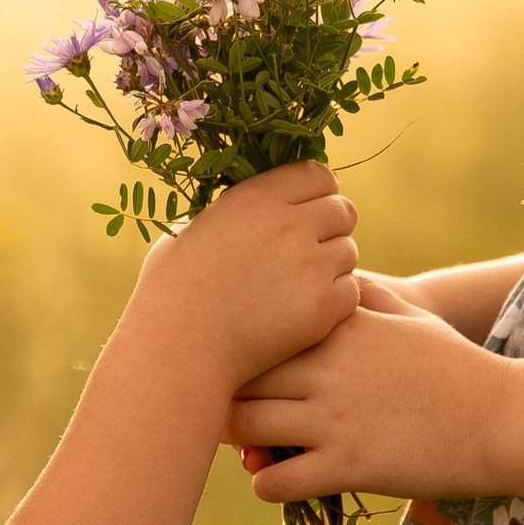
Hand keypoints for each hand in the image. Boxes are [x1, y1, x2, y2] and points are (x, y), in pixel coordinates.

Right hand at [134, 164, 359, 391]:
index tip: (306, 210)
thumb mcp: (193, 230)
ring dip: (331, 265)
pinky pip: (352, 291)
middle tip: (308, 250)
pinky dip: (335, 300)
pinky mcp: (322, 308)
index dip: (317, 192)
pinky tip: (305, 310)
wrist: (178, 349)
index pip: (317, 174)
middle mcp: (289, 225)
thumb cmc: (171, 292)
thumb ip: (234, 212)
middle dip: (330, 227)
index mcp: (256, 199)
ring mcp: (309, 267)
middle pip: (343, 211)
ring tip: (299, 284)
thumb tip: (257, 206)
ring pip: (348, 252)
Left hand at [232, 275, 502, 500]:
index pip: (260, 329)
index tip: (237, 364)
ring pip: (245, 428)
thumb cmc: (454, 365)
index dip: (240, 349)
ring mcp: (335, 419)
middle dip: (225, 394)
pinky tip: (275, 479)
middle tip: (226, 410)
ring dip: (236, 441)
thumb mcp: (410, 315)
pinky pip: (276, 481)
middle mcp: (328, 369)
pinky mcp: (348, 465)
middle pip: (241, 376)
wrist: (499, 420)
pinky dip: (264, 483)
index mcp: (339, 328)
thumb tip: (336, 275)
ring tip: (247, 447)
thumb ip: (365, 293)